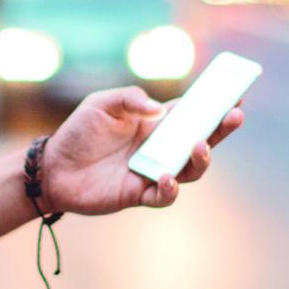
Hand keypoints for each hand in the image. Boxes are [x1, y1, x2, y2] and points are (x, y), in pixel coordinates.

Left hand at [41, 86, 245, 214]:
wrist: (53, 168)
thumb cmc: (78, 132)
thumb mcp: (102, 103)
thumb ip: (131, 98)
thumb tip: (160, 109)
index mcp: (156, 124)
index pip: (193, 113)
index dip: (214, 105)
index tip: (235, 93)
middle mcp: (160, 148)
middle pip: (201, 140)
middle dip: (221, 129)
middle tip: (235, 115)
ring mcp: (153, 172)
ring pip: (190, 170)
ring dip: (201, 159)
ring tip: (200, 146)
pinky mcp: (138, 194)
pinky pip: (164, 195)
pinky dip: (169, 188)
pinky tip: (166, 176)